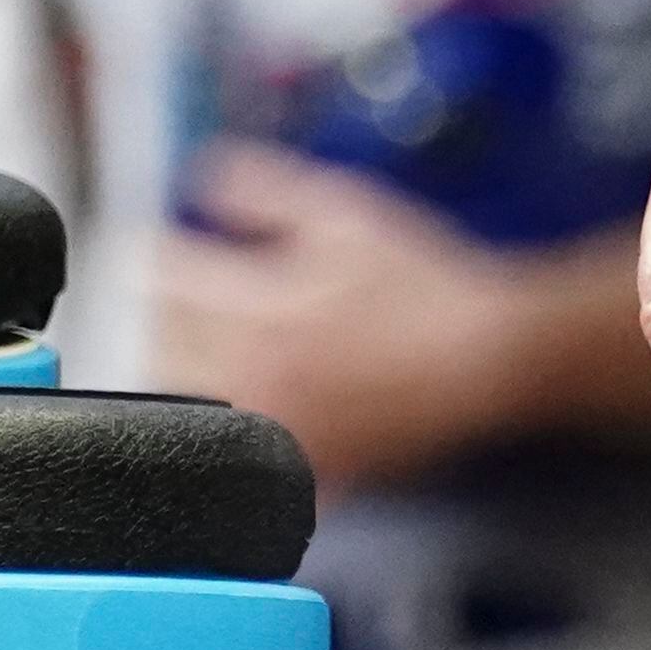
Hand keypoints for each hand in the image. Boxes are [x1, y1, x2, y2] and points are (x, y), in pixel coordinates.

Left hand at [155, 143, 548, 491]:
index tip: (171, 247)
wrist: (497, 360)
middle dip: (163, 316)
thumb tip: (195, 182)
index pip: (154, 271)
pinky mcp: (306, 467)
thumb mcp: (346, 213)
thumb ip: (262, 189)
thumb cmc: (427, 284)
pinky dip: (231, 441)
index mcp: (255, 306)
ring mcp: (276, 428)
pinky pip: (238, 463)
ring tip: (212, 357)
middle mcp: (252, 374)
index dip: (157, 249)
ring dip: (183, 375)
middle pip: (153, 344)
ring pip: (182, 406)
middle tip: (190, 302)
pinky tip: (254, 414)